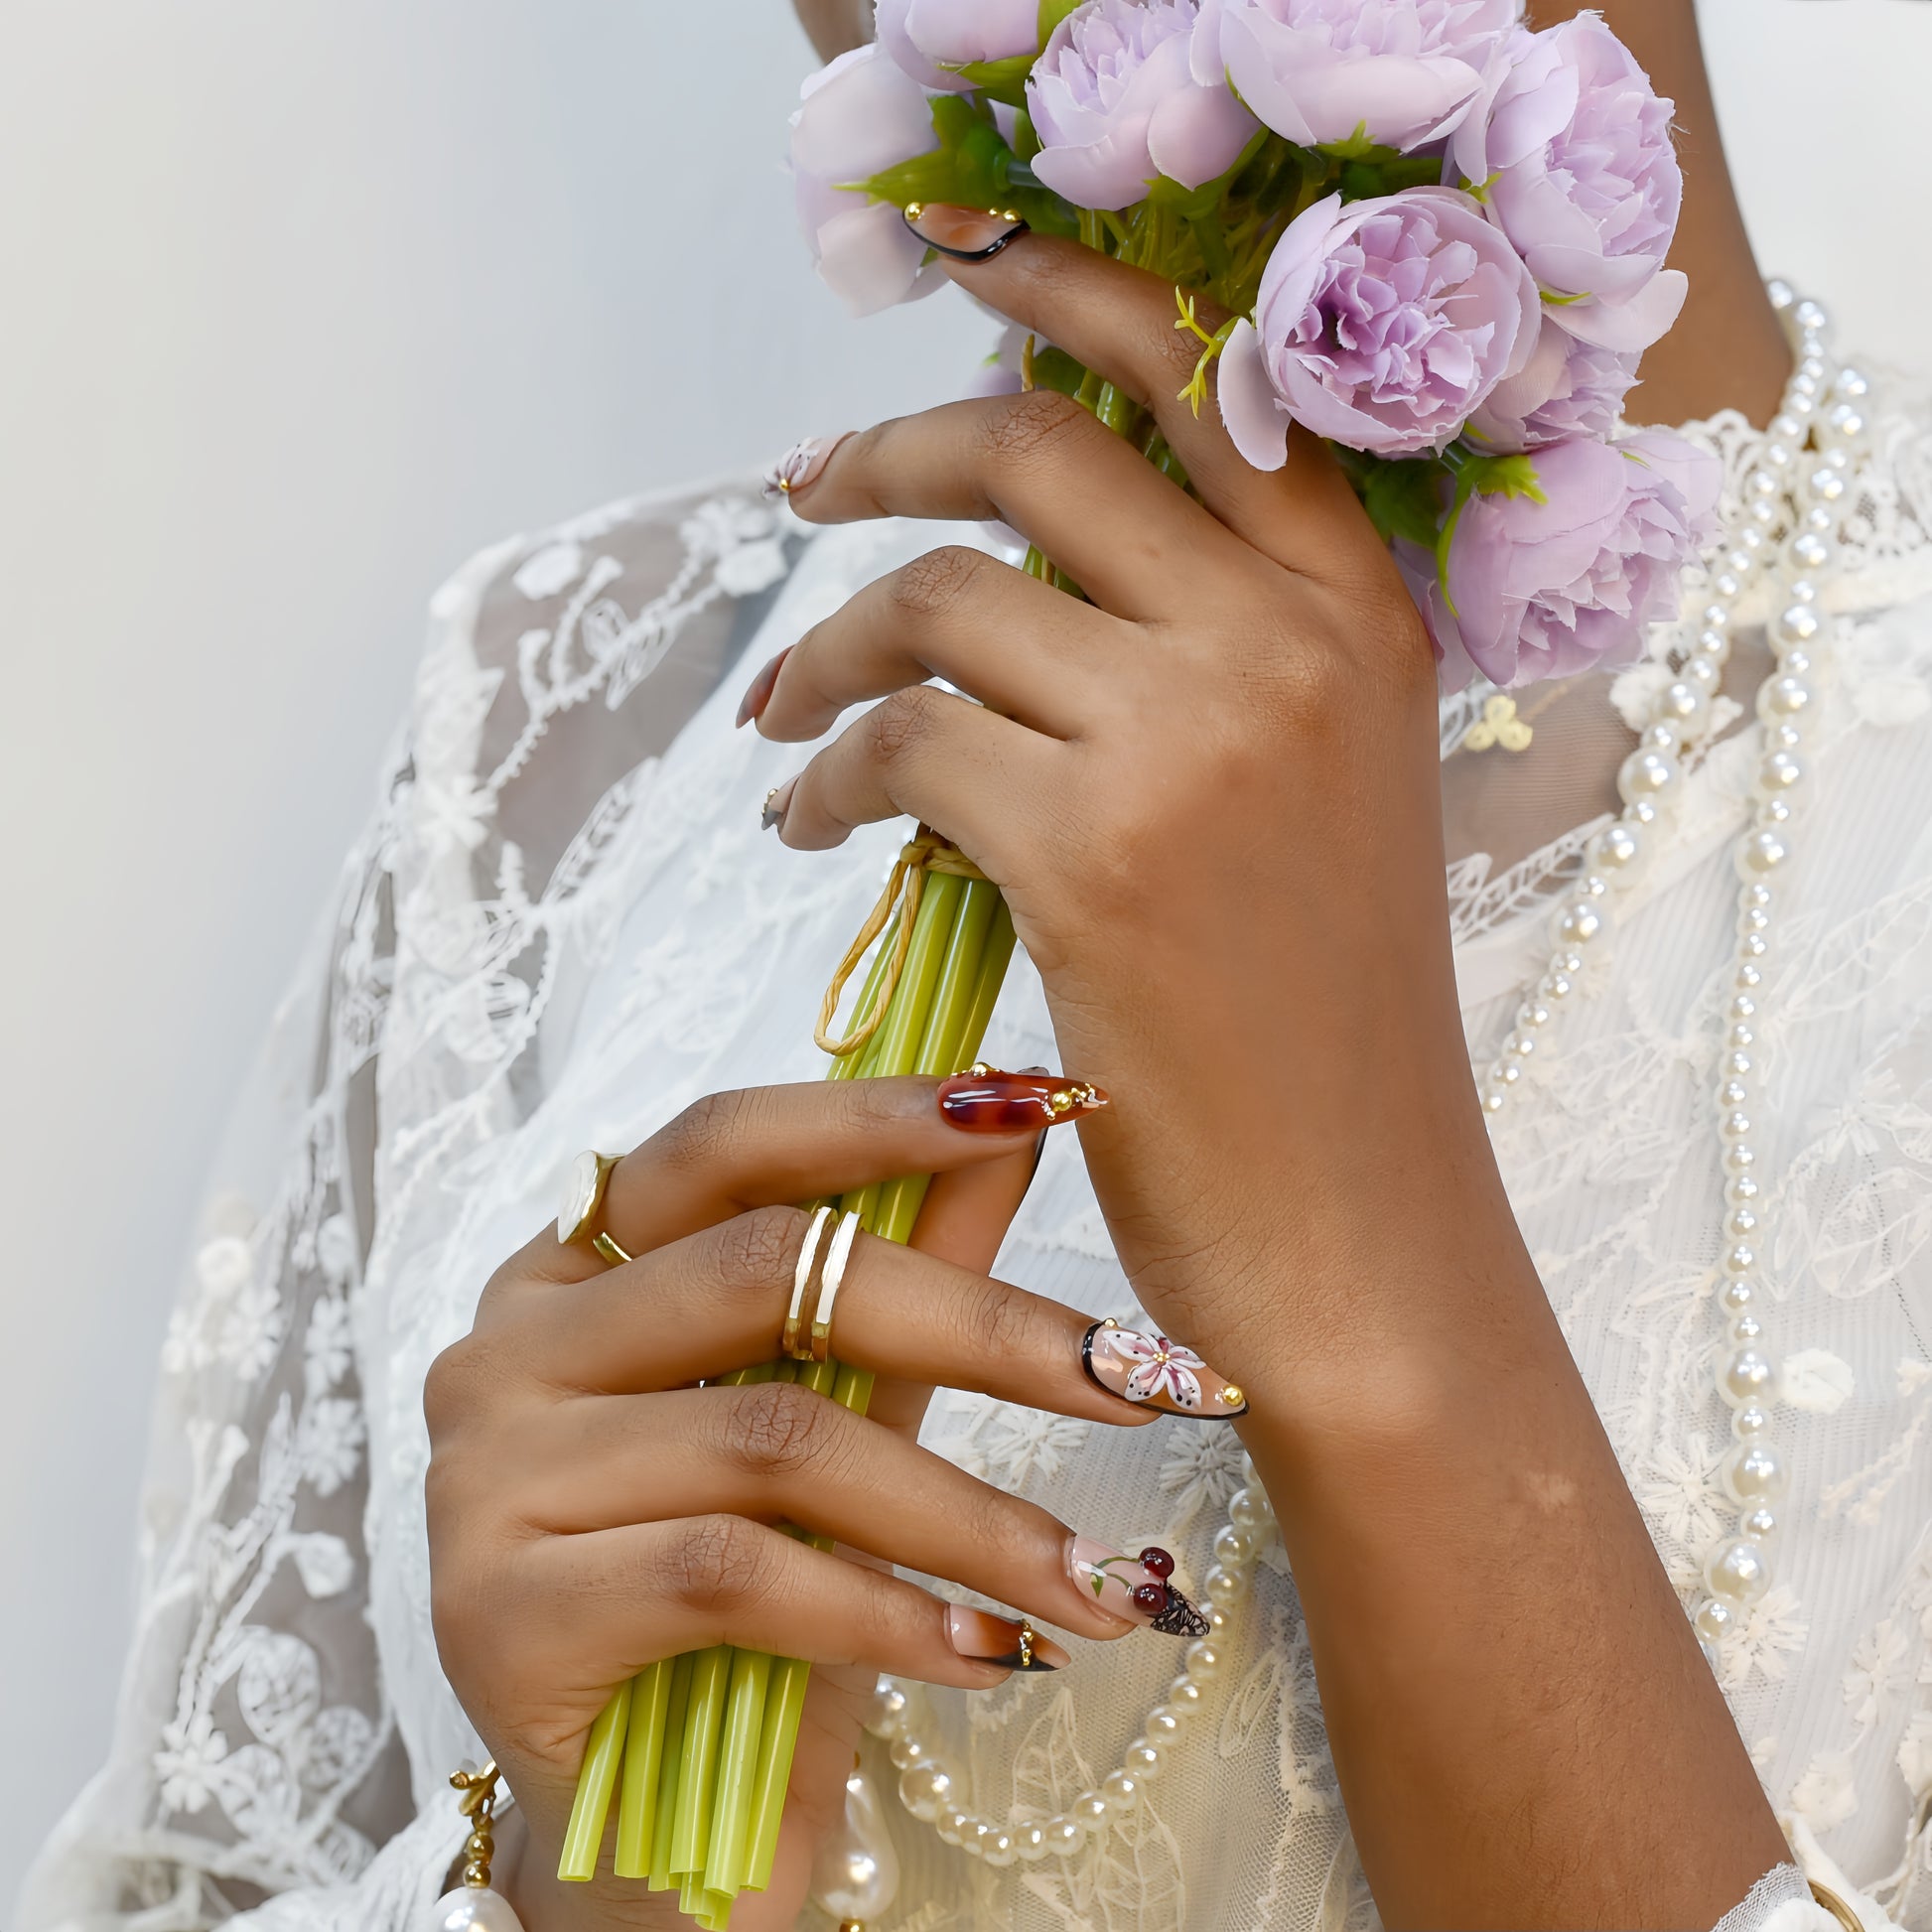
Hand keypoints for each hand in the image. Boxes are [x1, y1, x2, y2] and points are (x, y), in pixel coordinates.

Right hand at [424, 1073, 1234, 1926]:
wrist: (656, 1848)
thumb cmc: (751, 1608)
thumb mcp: (847, 1411)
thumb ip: (907, 1265)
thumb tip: (1017, 1119)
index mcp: (572, 1272)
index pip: (725, 1144)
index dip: (883, 1115)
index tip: (1046, 1103)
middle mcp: (506, 1349)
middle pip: (766, 1272)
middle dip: (981, 1325)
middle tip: (1139, 1381)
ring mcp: (482, 1477)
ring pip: (773, 1436)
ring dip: (969, 1515)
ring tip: (1095, 1584)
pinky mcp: (494, 1610)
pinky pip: (731, 1570)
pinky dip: (885, 1612)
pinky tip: (984, 1654)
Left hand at [747, 218, 1788, 1922]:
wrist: (1357, 1227)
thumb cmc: (1318, 1030)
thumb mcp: (1310, 797)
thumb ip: (1205, 653)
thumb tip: (1012, 556)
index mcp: (1364, 612)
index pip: (1209, 375)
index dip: (1065, 297)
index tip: (956, 286)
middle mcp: (1295, 642)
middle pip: (1035, 445)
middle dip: (886, 453)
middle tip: (801, 494)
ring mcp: (1200, 738)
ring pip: (943, 594)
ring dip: (828, 648)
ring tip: (778, 722)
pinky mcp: (1096, 854)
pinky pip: (904, 742)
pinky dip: (829, 771)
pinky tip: (809, 822)